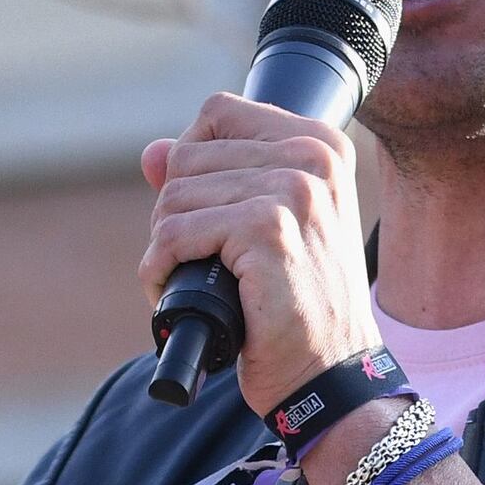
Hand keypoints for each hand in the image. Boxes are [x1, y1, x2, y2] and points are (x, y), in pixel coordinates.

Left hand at [140, 95, 377, 429]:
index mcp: (322, 144)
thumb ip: (217, 177)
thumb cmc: (302, 305)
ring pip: (174, 196)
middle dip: (176, 212)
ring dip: (165, 246)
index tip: (206, 212)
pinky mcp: (267, 230)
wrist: (331, 371)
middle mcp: (313, 156)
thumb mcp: (272, 226)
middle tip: (198, 259)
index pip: (220, 112)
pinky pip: (174, 234)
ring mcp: (292, 190)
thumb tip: (153, 153)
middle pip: (188, 155)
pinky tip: (176, 292)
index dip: (192, 162)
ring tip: (191, 280)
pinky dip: (160, 269)